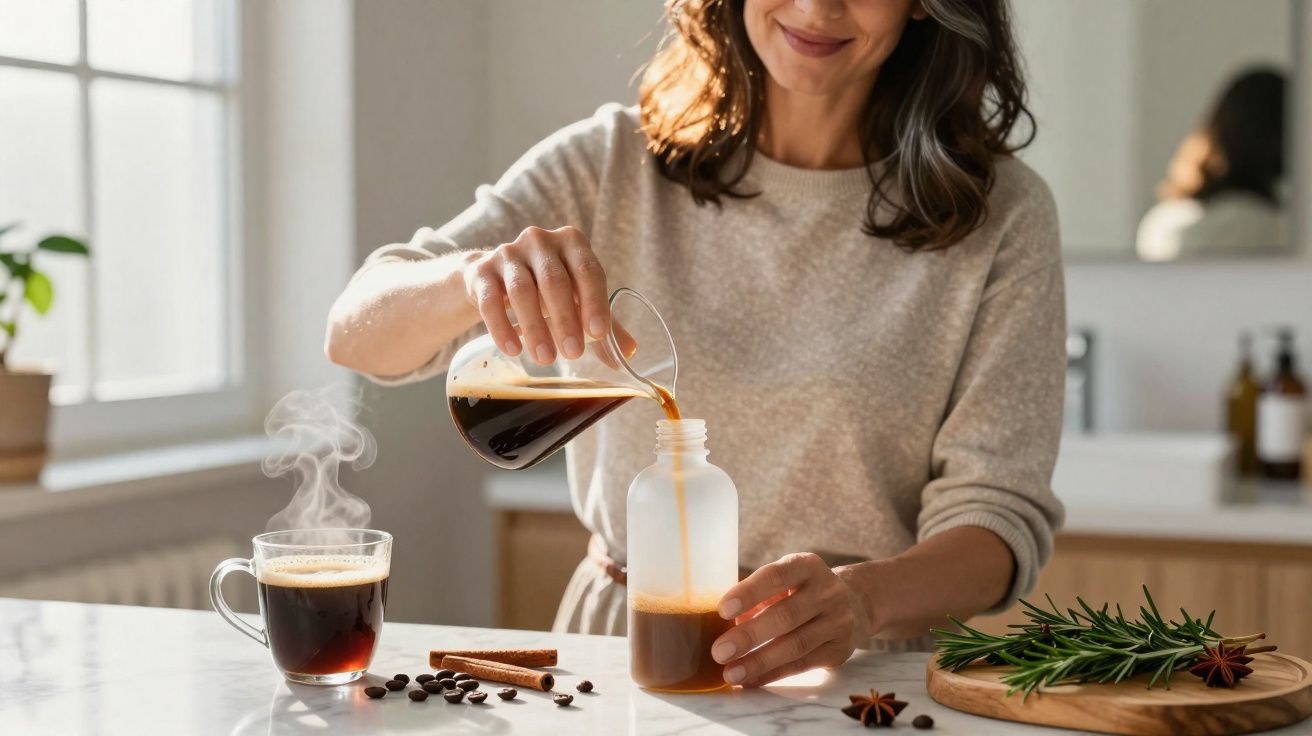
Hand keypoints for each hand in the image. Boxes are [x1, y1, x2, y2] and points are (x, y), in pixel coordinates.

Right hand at [462, 225, 608, 364]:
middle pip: (555, 281)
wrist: (493, 279)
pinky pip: (490, 300)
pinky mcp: (481, 271)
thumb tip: (629, 352)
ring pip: (522, 291)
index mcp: (571, 242)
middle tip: (573, 354)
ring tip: (545, 359)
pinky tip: (513, 349)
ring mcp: (508, 253)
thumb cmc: (546, 289)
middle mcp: (540, 241)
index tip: (598, 334)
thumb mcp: (576, 300)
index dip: (594, 302)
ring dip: (535, 327)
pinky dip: (501, 327)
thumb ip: (602, 323)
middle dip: (565, 320)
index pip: (588, 271)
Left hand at [711, 553, 872, 686]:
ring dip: (759, 662)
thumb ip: (756, 594)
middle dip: (749, 636)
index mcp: (807, 566)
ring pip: (795, 645)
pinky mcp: (839, 650)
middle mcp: (828, 591)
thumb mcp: (786, 580)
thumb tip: (718, 620)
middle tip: (719, 652)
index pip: (776, 576)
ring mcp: (838, 622)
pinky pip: (802, 665)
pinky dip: (773, 674)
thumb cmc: (802, 590)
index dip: (749, 592)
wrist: (855, 603)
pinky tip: (750, 680)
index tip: (723, 610)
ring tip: (731, 673)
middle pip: (786, 615)